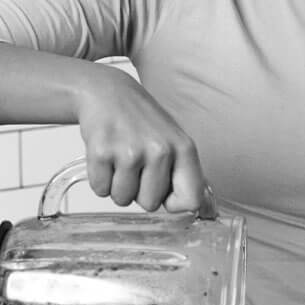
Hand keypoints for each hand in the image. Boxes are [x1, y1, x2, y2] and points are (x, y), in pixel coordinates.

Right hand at [76, 67, 209, 213]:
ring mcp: (130, 152)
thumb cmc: (142, 122)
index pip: (191, 200)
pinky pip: (100, 189)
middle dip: (140, 192)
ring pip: (123, 199)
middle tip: (136, 167)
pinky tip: (106, 157)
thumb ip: (187, 176)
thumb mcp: (174, 142)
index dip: (175, 203)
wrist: (107, 93)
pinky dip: (100, 180)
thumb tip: (204, 211)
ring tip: (120, 160)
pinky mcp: (102, 152)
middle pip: (150, 204)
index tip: (165, 193)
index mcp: (184, 149)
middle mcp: (160, 150)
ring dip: (118, 186)